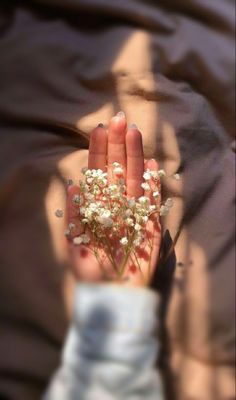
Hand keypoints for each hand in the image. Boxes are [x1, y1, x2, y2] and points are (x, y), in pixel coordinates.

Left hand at [66, 113, 160, 286]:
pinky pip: (152, 202)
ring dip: (135, 157)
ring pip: (136, 180)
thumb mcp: (75, 243)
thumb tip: (73, 183)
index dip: (99, 152)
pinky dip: (152, 184)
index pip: (99, 174)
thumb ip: (74, 215)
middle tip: (119, 119)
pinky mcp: (150, 226)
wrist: (111, 296)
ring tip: (134, 133)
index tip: (99, 129)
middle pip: (119, 170)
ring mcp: (135, 214)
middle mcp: (117, 206)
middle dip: (118, 145)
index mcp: (98, 208)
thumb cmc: (91, 272)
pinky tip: (150, 164)